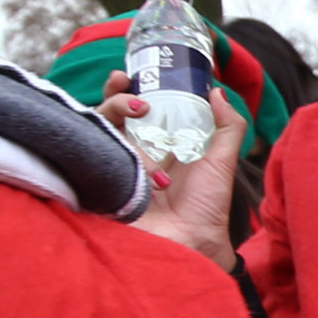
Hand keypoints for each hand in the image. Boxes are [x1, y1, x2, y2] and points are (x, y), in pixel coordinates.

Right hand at [98, 77, 248, 274]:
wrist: (193, 241)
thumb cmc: (207, 206)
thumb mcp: (222, 160)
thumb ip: (227, 125)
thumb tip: (216, 90)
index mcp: (156, 143)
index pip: (132, 106)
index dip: (125, 88)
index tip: (130, 76)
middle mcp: (130, 151)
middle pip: (108, 112)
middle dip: (114, 95)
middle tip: (132, 93)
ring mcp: (113, 166)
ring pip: (98, 129)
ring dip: (117, 116)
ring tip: (143, 124)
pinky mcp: (100, 183)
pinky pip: (90, 155)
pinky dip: (107, 148)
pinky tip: (133, 161)